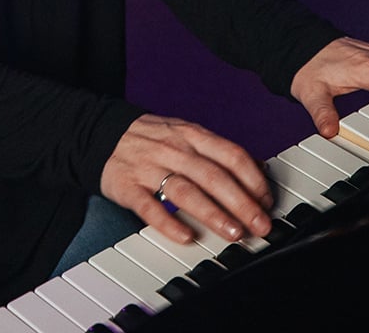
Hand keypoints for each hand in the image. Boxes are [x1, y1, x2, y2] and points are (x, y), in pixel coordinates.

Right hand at [100, 112, 273, 245]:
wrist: (101, 133)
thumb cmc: (152, 138)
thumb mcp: (187, 133)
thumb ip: (218, 151)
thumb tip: (257, 169)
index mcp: (192, 135)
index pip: (230, 155)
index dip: (253, 179)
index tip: (266, 202)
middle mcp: (174, 149)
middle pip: (213, 176)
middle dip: (241, 203)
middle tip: (259, 225)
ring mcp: (150, 167)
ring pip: (186, 191)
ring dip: (213, 213)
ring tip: (233, 232)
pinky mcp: (128, 186)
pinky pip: (149, 207)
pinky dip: (168, 223)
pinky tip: (186, 236)